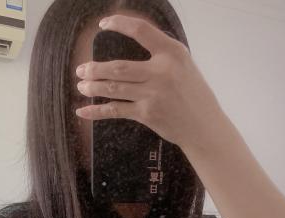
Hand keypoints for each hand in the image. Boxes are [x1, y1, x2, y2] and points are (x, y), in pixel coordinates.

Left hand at [75, 14, 222, 150]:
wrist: (203, 126)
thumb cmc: (192, 93)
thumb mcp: (183, 64)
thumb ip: (161, 53)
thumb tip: (133, 40)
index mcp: (172, 53)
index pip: (140, 31)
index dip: (118, 24)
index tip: (103, 24)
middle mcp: (161, 72)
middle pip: (119, 67)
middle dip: (95, 69)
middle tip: (81, 69)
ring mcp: (152, 94)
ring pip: (114, 88)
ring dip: (93, 87)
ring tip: (81, 85)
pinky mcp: (146, 114)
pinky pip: (116, 110)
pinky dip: (97, 111)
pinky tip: (82, 110)